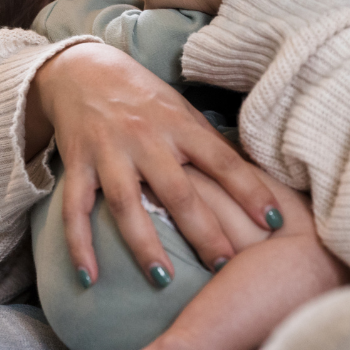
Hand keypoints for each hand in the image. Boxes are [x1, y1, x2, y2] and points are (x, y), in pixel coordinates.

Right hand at [31, 43, 282, 285]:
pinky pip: (74, 210)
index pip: (222, 161)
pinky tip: (88, 277)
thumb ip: (208, 141)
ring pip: (127, 206)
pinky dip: (79, 245)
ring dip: (144, 246)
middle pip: (179, 192)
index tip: (274, 223)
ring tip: (163, 280)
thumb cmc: (142, 95)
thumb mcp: (180, 109)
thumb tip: (251, 174)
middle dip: (204, 232)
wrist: (82, 70)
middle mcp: (145, 139)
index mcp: (178, 125)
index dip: (250, 191)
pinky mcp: (77, 164)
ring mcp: (109, 153)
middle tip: (225, 266)